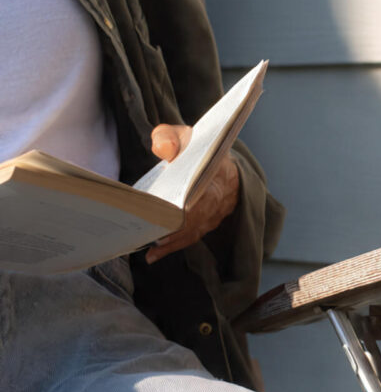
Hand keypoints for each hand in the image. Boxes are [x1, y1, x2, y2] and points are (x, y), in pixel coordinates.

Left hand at [145, 123, 239, 263]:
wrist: (221, 166)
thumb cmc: (199, 150)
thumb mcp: (186, 136)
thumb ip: (171, 137)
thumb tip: (164, 150)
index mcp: (216, 173)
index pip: (204, 193)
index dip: (188, 204)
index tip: (172, 210)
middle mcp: (218, 200)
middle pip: (195, 218)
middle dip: (173, 226)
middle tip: (149, 231)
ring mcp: (213, 216)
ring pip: (191, 232)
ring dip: (170, 241)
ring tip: (147, 247)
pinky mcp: (204, 226)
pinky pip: (188, 238)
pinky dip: (171, 247)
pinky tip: (152, 256)